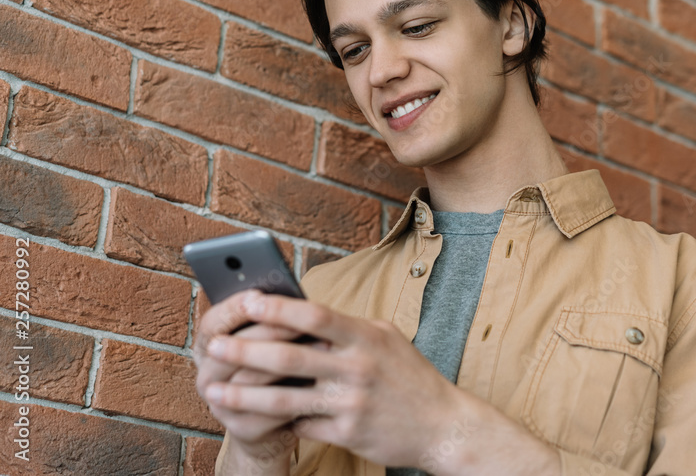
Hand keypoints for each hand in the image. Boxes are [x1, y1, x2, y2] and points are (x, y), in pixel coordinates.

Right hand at [193, 291, 309, 462]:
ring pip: (250, 379)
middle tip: (300, 321)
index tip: (258, 293)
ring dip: (287, 362)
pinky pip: (267, 411)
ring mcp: (220, 405)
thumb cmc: (281, 367)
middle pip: (231, 349)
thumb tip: (292, 295)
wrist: (275, 421)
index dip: (234, 308)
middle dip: (269, 331)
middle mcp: (207, 375)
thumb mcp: (273, 339)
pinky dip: (294, 395)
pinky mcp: (241, 429)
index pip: (212, 323)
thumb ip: (274, 320)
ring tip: (322, 346)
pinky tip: (318, 383)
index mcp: (208, 346)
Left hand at [201, 291, 463, 468]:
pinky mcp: (348, 433)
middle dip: (244, 350)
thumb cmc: (410, 377)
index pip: (314, 314)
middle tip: (213, 346)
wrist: (443, 425)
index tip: (246, 301)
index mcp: (366, 336)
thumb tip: (300, 313)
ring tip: (214, 392)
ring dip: (243, 395)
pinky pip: (301, 426)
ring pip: (284, 398)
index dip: (277, 307)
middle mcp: (358, 366)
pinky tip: (254, 418)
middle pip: (289, 355)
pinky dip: (277, 421)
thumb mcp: (386, 340)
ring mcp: (352, 402)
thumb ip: (347, 329)